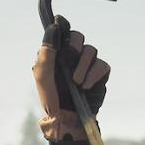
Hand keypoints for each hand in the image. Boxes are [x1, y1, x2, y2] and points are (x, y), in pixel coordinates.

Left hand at [32, 15, 109, 144]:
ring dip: (83, 65)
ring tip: (76, 82)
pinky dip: (94, 74)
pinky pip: (102, 65)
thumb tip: (54, 26)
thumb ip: (46, 51)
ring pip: (92, 50)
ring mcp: (87, 65)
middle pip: (78, 36)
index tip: (60, 25)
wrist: (66, 119)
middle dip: (74, 46)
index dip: (62, 25)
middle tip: (68, 60)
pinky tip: (85, 86)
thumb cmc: (51, 99)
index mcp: (56, 52)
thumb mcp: (43, 75)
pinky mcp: (100, 75)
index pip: (62, 29)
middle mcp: (73, 55)